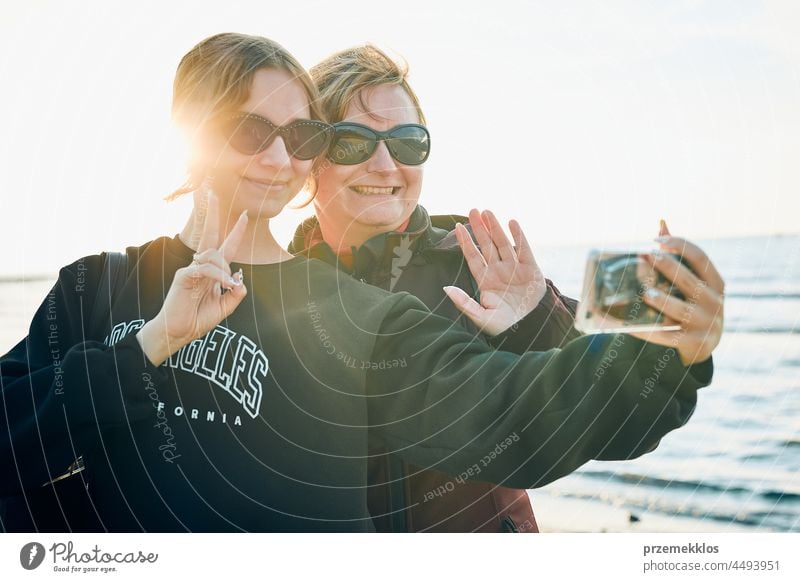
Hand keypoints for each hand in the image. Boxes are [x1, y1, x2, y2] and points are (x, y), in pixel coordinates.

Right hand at [136, 190, 247, 365]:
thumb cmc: (197, 320)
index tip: (245, 215)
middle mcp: (200, 265)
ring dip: (224, 269)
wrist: (178, 334)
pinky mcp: (183, 276)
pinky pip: (204, 269)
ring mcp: (190, 269)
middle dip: (212, 213)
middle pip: (209, 234)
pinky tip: (223, 286)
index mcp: (211, 271)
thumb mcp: (224, 308)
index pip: (225, 246)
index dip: (236, 231)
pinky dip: (218, 276)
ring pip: (212, 255)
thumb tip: (240, 278)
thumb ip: (235, 293)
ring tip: (226, 286)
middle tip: (212, 191)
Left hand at [444, 209, 545, 335]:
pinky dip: (519, 236)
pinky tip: (512, 223)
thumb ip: (464, 303)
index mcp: (485, 280)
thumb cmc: (504, 326)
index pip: (473, 257)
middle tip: (473, 210)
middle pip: (487, 245)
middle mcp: (498, 271)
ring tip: (488, 212)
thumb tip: (446, 289)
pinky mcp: (531, 269)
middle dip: (480, 228)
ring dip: (496, 228)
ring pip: (503, 243)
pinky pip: (524, 249)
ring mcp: (514, 268)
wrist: (530, 328)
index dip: (466, 242)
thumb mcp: (481, 317)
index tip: (458, 227)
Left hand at [631, 222, 724, 365]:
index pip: (700, 258)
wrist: (703, 346)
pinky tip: (629, 325)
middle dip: (667, 267)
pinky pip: (667, 336)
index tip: (656, 241)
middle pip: (689, 281)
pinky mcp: (692, 343)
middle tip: (645, 257)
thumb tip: (661, 222)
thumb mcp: (695, 283)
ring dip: (663, 301)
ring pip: (681, 310)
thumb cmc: (693, 304)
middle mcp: (715, 303)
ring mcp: (706, 324)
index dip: (680, 246)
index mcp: (716, 284)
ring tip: (646, 293)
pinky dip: (647, 331)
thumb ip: (678, 255)